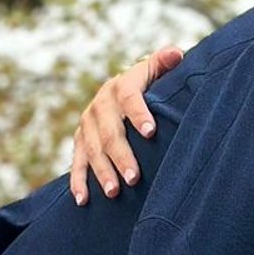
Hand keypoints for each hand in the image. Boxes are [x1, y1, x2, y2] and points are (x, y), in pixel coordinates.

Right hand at [69, 43, 186, 205]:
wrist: (123, 92)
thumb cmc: (151, 86)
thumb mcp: (158, 71)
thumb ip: (166, 63)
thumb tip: (177, 54)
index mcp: (121, 85)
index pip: (128, 97)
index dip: (138, 113)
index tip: (150, 132)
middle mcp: (101, 104)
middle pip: (109, 132)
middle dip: (121, 155)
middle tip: (134, 177)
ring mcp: (87, 123)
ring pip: (92, 150)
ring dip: (102, 172)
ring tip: (114, 192)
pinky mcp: (80, 140)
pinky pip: (76, 162)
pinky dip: (78, 182)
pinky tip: (84, 200)